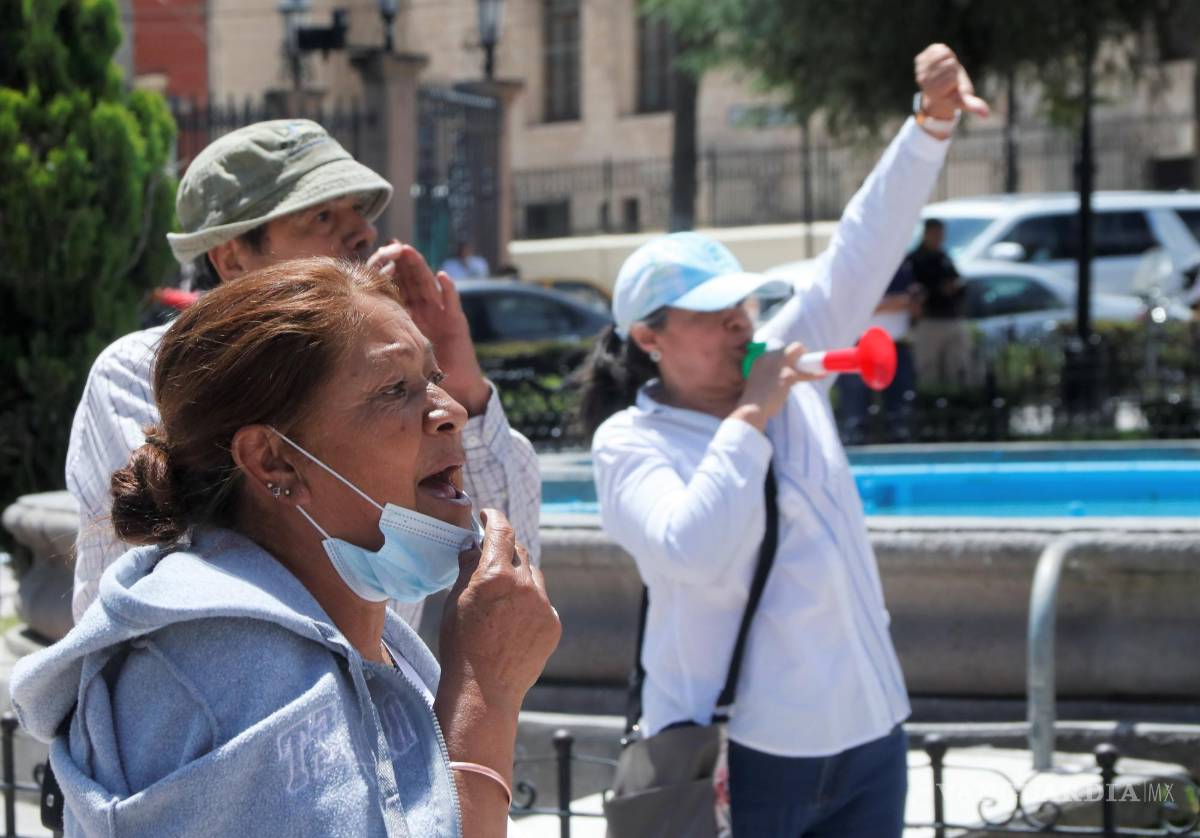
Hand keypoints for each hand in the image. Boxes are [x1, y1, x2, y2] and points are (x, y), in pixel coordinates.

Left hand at [368, 241, 492, 414]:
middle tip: (392, 245)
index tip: (376, 254)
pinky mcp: (456, 322)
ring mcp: (440, 313)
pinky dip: (448, 290)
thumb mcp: (396, 350)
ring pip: (428, 285)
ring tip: (410, 252)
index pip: (398, 285)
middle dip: (402, 261)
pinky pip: (452, 303)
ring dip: (420, 268)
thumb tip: (347, 326)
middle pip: (412, 279)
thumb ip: (380, 337)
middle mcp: (424, 309)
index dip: (389, 270)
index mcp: (408, 312)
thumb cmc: (422, 370)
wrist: (452, 385)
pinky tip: (442, 277)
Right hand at [438, 509, 560, 713]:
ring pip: (534, 576)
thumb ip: (467, 569)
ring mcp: (543, 605)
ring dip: (519, 577)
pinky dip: (530, 603)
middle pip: (519, 552)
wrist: (484, 690)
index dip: (494, 517)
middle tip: (491, 558)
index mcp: (496, 575)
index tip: (488, 515)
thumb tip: (473, 546)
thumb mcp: (454, 601)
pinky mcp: (553, 623)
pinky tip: (513, 621)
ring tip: (501, 597)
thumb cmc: (460, 645)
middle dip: (505, 550)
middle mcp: (525, 585)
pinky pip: (542, 602)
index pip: (501, 530)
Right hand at [731, 342, 820, 430]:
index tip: (794, 364)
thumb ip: (767, 379)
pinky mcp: (787, 375)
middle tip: (806, 364)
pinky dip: (815, 374)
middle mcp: (768, 357)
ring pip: (798, 350)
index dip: (789, 357)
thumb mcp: (758, 385)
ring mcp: (778, 364)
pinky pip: (806, 372)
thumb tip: (781, 384)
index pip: (779, 351)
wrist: (751, 409)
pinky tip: (824, 374)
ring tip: (818, 365)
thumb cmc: (754, 403)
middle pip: (789, 347)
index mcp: (759, 359)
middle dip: (800, 353)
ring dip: (808, 358)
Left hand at [914, 43, 989, 123]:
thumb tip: (986, 115)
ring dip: (947, 59)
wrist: (939, 88)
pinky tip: (939, 62)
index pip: (952, 72)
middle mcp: (925, 82)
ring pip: (941, 53)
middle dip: (952, 66)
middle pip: (948, 62)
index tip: (952, 84)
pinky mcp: (919, 61)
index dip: (956, 74)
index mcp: (936, 91)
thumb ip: (975, 106)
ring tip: (945, 68)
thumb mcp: (964, 101)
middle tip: (949, 76)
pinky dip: (941, 52)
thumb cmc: (955, 94)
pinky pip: (935, 48)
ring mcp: (920, 71)